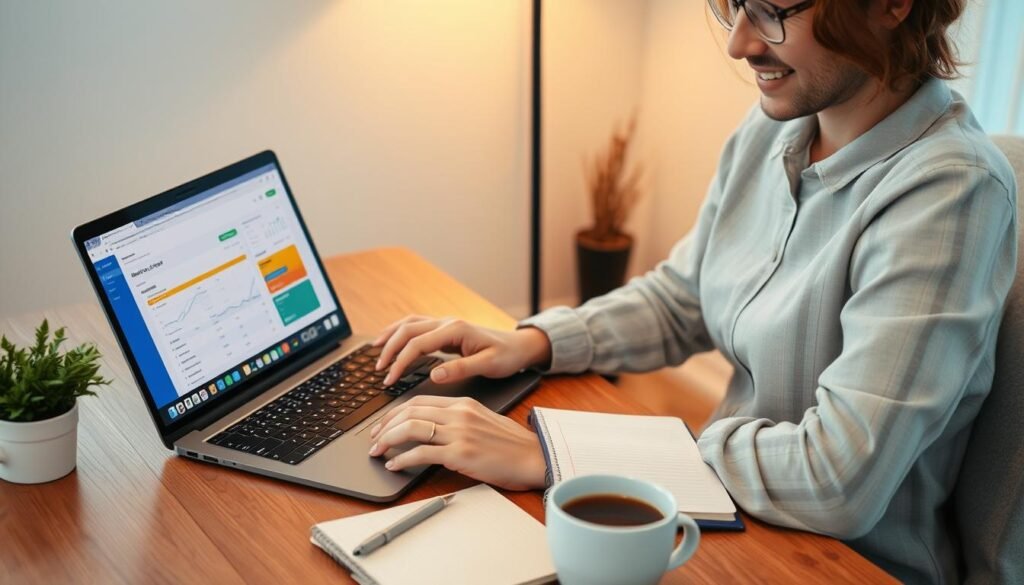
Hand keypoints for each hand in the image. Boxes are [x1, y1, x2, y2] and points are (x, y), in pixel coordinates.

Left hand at [367, 395, 546, 489]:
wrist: (534, 457)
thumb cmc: (512, 444)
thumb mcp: (483, 421)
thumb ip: (457, 420)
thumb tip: (432, 429)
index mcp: (463, 403)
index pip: (418, 401)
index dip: (395, 413)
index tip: (383, 425)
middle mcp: (458, 414)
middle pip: (409, 412)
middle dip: (384, 426)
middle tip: (373, 439)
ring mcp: (459, 433)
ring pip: (411, 428)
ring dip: (387, 440)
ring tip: (378, 451)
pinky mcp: (460, 454)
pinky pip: (421, 453)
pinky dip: (402, 459)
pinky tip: (395, 465)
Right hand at [372, 315, 550, 385]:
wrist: (520, 346)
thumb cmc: (507, 356)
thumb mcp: (488, 365)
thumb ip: (461, 368)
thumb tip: (434, 375)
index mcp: (455, 330)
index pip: (417, 344)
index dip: (400, 362)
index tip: (389, 380)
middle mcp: (447, 323)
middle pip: (408, 330)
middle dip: (389, 349)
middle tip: (378, 371)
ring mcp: (445, 324)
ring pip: (410, 324)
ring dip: (391, 336)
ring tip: (375, 351)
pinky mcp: (446, 330)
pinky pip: (417, 327)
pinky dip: (401, 333)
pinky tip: (392, 341)